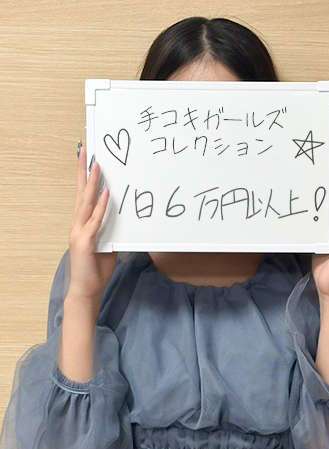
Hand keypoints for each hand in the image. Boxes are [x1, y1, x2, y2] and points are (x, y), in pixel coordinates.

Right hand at [67, 145, 116, 300]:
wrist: (86, 289)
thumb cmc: (96, 269)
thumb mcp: (107, 245)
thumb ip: (111, 231)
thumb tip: (123, 219)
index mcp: (82, 224)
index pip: (84, 196)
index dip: (86, 178)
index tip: (89, 160)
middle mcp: (78, 224)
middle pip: (81, 192)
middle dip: (83, 171)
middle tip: (86, 150)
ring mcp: (79, 232)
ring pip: (86, 202)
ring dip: (92, 183)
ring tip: (97, 165)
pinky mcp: (84, 242)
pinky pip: (95, 220)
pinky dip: (101, 206)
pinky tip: (107, 193)